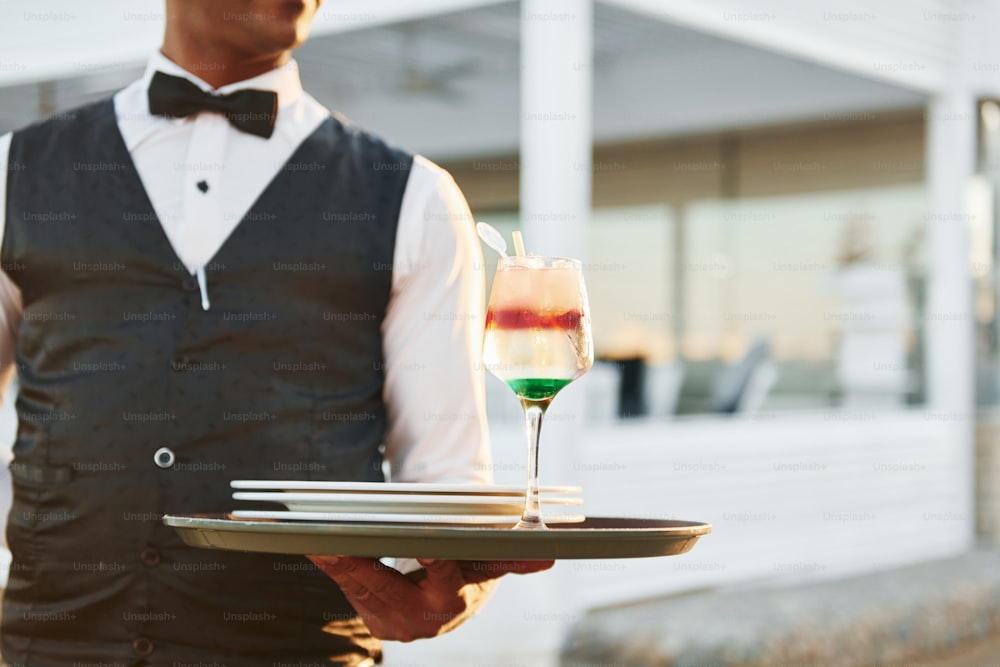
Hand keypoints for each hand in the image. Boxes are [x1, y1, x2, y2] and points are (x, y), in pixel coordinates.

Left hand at [307, 556, 553, 641]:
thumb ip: (514, 557)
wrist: (456, 591)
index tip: (423, 547)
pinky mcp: (379, 621)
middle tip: (337, 542)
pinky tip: (319, 550)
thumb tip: (548, 557)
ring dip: (339, 567)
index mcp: (457, 600)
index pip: (445, 580)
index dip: (433, 563)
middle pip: (389, 589)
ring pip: (364, 592)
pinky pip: (354, 594)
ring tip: (317, 541)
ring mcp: (399, 624)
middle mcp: (427, 620)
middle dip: (361, 566)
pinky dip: (338, 571)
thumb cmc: (472, 560)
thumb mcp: (489, 556)